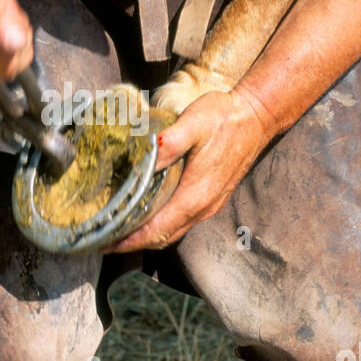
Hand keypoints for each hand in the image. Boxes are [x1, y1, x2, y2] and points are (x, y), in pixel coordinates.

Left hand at [105, 86, 273, 252]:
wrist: (257, 117)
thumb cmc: (224, 118)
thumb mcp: (193, 123)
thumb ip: (169, 143)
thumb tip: (145, 158)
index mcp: (195, 196)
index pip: (155, 230)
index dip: (128, 241)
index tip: (104, 243)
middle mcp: (202, 207)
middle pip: (162, 238)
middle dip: (131, 243)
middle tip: (102, 239)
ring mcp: (208, 205)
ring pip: (172, 232)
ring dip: (145, 237)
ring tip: (119, 231)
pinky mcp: (211, 199)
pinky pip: (181, 223)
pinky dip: (160, 227)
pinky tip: (146, 215)